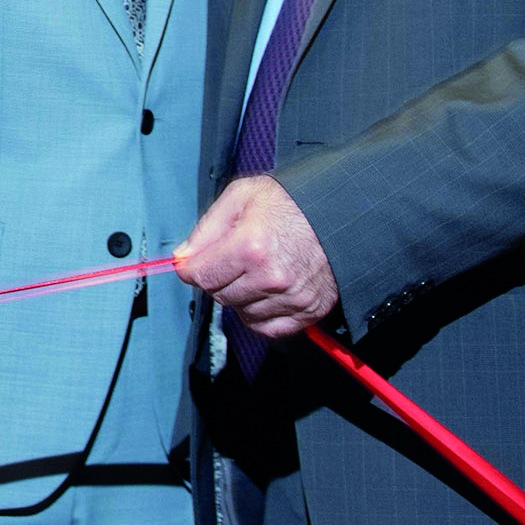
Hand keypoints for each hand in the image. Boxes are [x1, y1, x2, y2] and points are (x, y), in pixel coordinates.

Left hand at [175, 175, 337, 337]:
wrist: (341, 213)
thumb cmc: (291, 202)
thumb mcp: (241, 196)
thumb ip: (206, 228)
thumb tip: (183, 257)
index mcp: (251, 247)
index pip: (201, 276)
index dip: (191, 269)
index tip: (194, 263)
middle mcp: (272, 278)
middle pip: (219, 295)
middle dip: (217, 278)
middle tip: (232, 259)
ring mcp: (293, 298)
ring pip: (242, 312)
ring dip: (240, 296)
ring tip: (254, 270)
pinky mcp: (310, 310)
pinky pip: (269, 328)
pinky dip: (260, 315)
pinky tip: (265, 292)